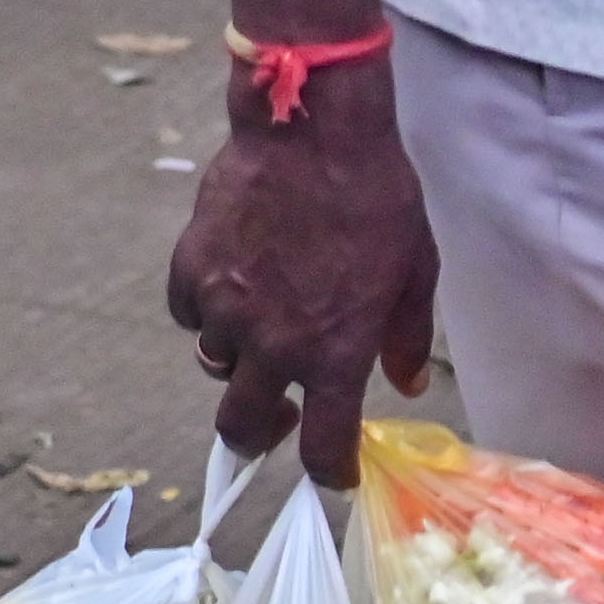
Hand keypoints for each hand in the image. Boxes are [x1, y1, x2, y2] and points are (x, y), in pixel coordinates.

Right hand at [165, 52, 437, 489]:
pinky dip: (204, 312)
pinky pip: (187, 314)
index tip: (332, 472)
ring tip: (262, 328)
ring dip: (236, 361)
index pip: (322, 450)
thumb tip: (404, 383)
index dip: (328, 473)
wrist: (314, 131)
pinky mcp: (191, 267)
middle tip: (277, 414)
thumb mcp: (415, 274)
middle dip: (258, 433)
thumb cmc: (376, 200)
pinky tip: (231, 288)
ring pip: (214, 366)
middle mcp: (272, 345)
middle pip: (242, 427)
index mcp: (333, 356)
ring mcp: (224, 307)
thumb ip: (405, 338)